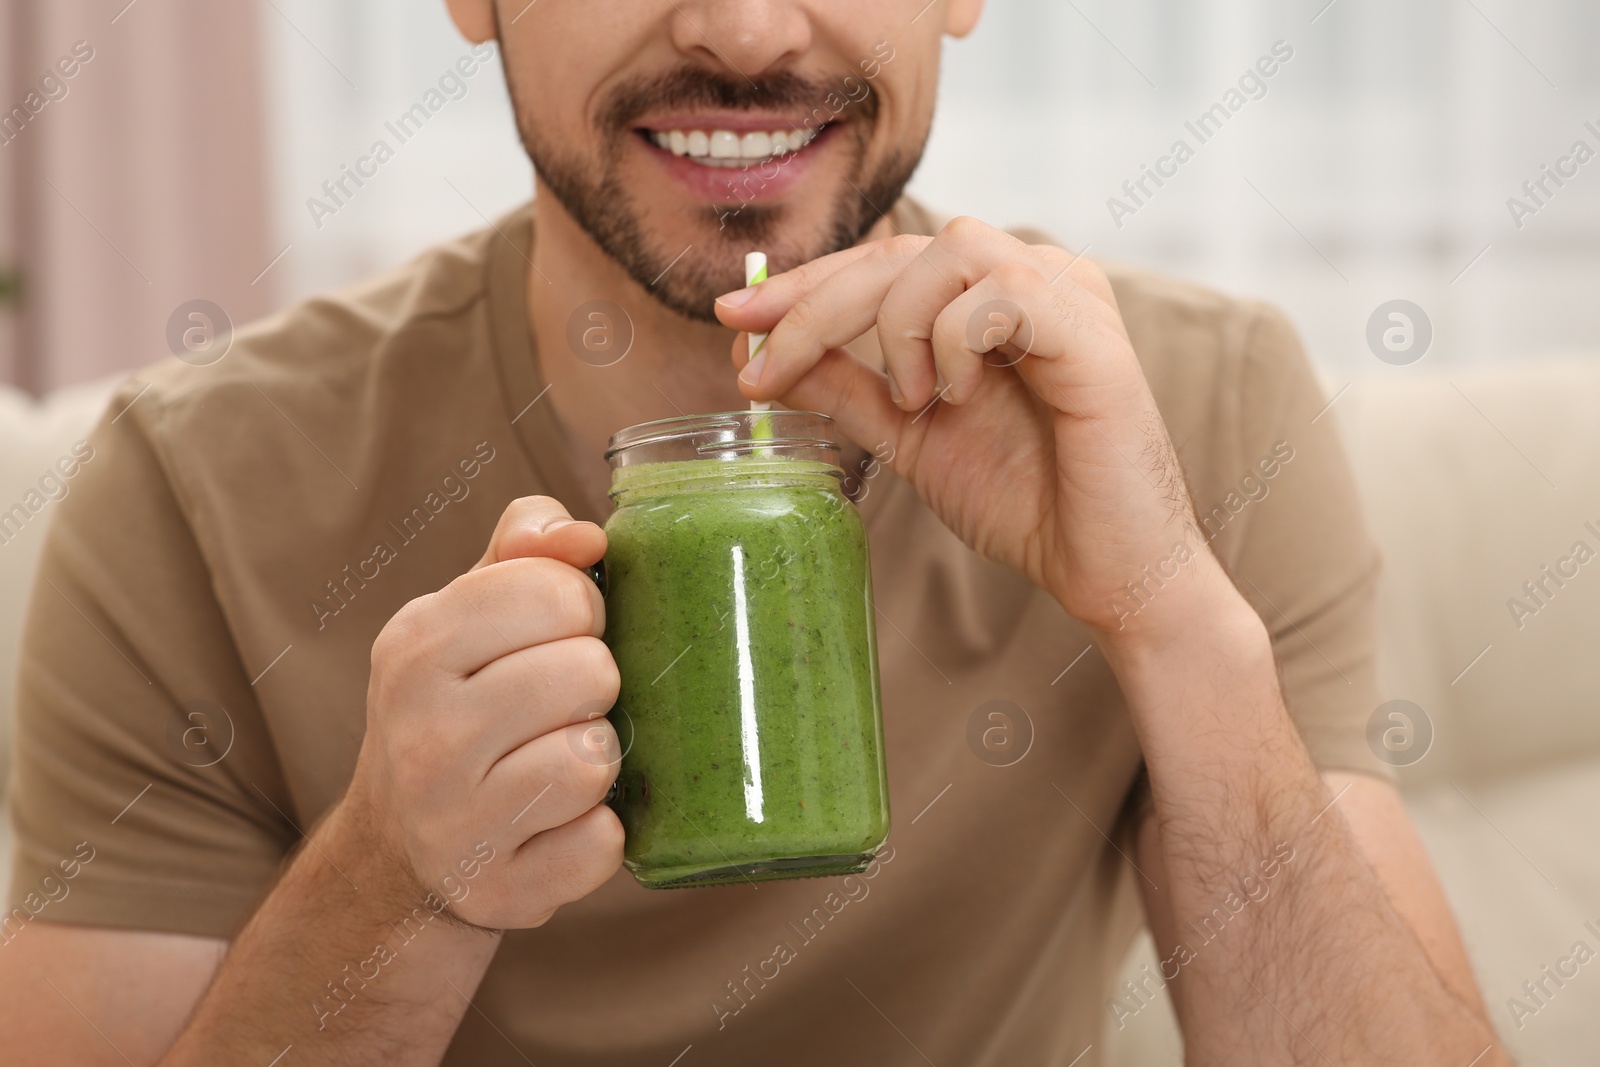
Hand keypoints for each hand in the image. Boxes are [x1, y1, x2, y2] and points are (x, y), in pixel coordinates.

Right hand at [343, 497, 624, 927]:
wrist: (397, 850)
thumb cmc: (458, 703)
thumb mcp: (468, 612)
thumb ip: (525, 550)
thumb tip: (587, 536)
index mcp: (416, 645)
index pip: (559, 591)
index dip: (583, 611)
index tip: (561, 635)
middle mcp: (422, 733)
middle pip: (592, 672)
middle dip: (596, 685)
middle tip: (560, 707)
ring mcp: (452, 822)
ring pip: (597, 759)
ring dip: (598, 758)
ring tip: (557, 761)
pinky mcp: (494, 892)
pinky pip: (602, 843)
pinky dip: (598, 833)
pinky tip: (557, 825)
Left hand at [715, 217, 1220, 637]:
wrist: (1104, 568)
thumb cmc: (1024, 500)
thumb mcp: (908, 438)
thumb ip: (846, 389)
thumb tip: (758, 355)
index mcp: (989, 298)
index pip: (883, 262)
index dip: (804, 285)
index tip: (732, 319)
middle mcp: (1032, 279)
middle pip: (901, 249)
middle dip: (815, 300)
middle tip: (760, 357)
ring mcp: (1068, 297)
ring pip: (949, 250)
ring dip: (900, 325)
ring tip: (912, 400)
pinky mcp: (1094, 333)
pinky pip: (1002, 294)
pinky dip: (956, 341)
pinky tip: (955, 395)